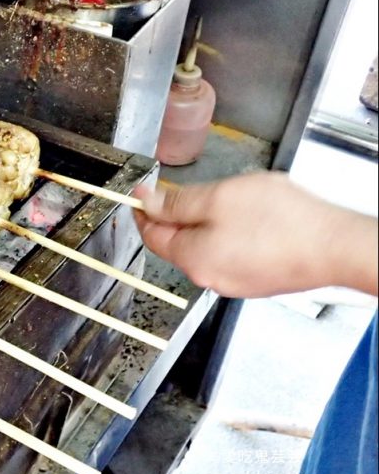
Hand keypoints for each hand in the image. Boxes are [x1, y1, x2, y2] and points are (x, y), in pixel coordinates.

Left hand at [133, 172, 378, 297]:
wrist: (335, 247)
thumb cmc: (282, 222)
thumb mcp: (219, 198)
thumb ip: (178, 203)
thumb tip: (147, 204)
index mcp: (192, 258)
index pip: (152, 235)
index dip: (143, 211)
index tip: (139, 194)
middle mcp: (209, 277)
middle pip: (177, 243)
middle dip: (175, 216)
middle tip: (181, 191)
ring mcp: (235, 282)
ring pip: (205, 247)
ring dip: (205, 224)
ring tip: (226, 201)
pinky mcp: (258, 279)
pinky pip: (230, 254)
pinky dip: (228, 235)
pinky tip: (249, 219)